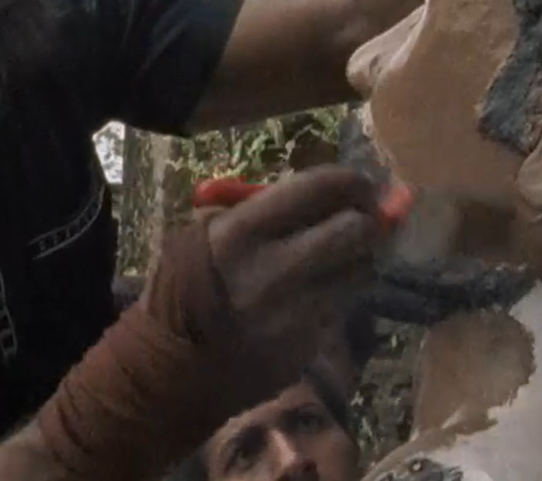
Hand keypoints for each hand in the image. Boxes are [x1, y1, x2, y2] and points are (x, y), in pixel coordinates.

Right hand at [205, 166, 378, 377]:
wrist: (174, 361)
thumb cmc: (191, 281)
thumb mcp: (210, 229)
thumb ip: (265, 206)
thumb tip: (329, 189)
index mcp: (241, 230)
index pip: (319, 187)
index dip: (350, 180)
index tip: (359, 184)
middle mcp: (275, 267)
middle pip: (356, 230)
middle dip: (367, 220)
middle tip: (364, 217)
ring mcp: (296, 310)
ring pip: (361, 269)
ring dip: (360, 256)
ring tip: (344, 254)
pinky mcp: (309, 342)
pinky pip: (344, 303)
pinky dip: (342, 290)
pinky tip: (322, 289)